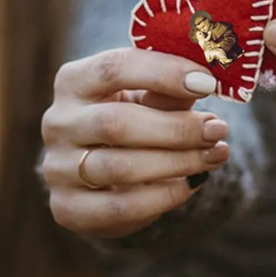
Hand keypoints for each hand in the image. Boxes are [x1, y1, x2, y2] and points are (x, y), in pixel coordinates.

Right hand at [39, 48, 228, 238]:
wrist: (99, 174)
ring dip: (177, 163)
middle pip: (116, 124)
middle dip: (176, 129)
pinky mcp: (67, 208)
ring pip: (120, 168)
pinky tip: (192, 183)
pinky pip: (121, 207)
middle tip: (218, 130)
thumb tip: (206, 86)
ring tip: (215, 155)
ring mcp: (57, 168)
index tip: (208, 84)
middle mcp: (57, 122)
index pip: (113, 68)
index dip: (163, 73)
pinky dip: (163, 197)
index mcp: (73, 82)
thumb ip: (170, 92)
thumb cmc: (130, 121)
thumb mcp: (147, 99)